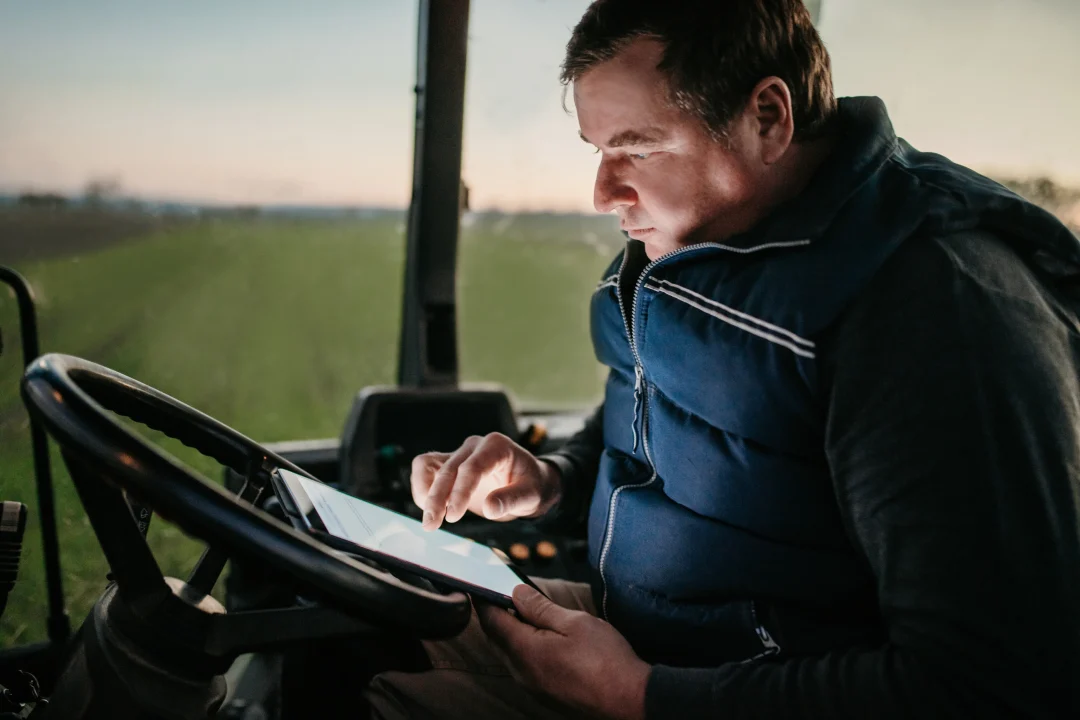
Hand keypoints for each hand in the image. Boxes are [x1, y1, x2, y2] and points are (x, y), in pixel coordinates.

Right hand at [411, 433, 562, 529]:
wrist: (529, 482)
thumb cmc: (532, 486)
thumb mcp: (531, 495)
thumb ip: (511, 499)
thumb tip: (490, 508)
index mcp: (496, 446)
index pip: (471, 468)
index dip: (460, 493)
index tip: (453, 517)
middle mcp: (474, 446)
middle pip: (448, 469)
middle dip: (437, 498)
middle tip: (431, 525)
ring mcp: (460, 453)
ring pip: (429, 465)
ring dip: (424, 492)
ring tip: (429, 520)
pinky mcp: (449, 464)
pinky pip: (426, 469)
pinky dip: (422, 489)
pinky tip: (431, 511)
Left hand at [476, 585, 649, 719]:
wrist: (629, 700)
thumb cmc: (605, 661)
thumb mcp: (573, 622)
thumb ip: (539, 607)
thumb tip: (517, 593)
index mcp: (524, 651)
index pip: (491, 620)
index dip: (484, 600)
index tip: (480, 586)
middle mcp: (521, 672)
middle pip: (497, 638)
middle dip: (496, 615)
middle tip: (504, 593)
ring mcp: (532, 686)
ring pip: (510, 653)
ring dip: (512, 632)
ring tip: (526, 611)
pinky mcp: (545, 693)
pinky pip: (524, 666)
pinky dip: (524, 647)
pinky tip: (542, 637)